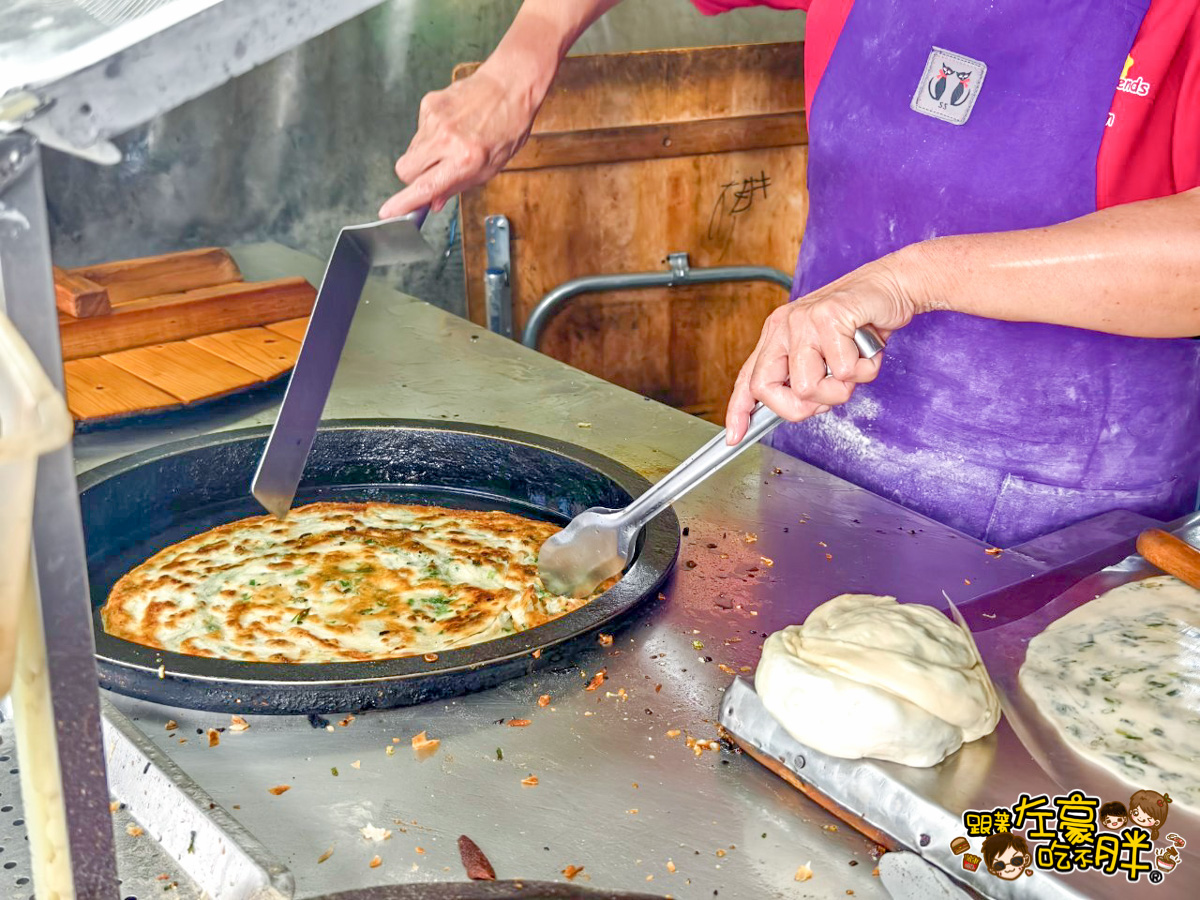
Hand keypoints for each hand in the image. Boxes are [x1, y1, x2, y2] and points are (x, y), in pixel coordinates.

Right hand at [379, 66, 541, 217]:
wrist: (509, 86)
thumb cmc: (508, 126)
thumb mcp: (490, 167)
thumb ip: (458, 186)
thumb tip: (433, 202)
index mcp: (466, 159)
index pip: (424, 187)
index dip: (403, 203)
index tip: (388, 212)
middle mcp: (446, 139)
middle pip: (405, 170)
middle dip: (414, 178)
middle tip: (433, 174)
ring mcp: (434, 119)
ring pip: (411, 151)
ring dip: (426, 156)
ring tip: (451, 145)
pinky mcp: (428, 104)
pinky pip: (419, 131)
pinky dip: (431, 136)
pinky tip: (451, 128)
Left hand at [725, 254, 921, 442]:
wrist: (893, 286)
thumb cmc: (861, 322)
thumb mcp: (825, 353)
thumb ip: (805, 376)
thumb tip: (796, 407)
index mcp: (777, 335)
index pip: (749, 378)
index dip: (739, 410)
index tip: (736, 436)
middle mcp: (783, 326)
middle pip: (769, 390)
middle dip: (804, 407)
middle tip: (832, 390)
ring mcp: (803, 320)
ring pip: (807, 387)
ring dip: (841, 387)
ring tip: (854, 361)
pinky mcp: (828, 316)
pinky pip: (844, 370)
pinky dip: (864, 368)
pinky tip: (867, 346)